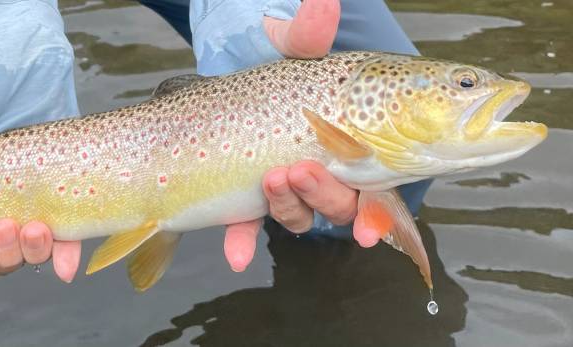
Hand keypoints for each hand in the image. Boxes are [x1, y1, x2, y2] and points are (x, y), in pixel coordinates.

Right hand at [0, 53, 80, 280]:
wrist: (24, 57)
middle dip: (3, 254)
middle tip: (9, 228)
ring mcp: (30, 197)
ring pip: (29, 247)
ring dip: (33, 251)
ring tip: (38, 229)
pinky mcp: (60, 189)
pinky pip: (66, 233)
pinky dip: (66, 254)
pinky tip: (68, 263)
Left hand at [224, 0, 381, 271]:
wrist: (230, 66)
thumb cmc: (276, 58)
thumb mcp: (291, 46)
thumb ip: (308, 36)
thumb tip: (322, 4)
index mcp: (356, 139)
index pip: (379, 185)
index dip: (377, 215)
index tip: (369, 233)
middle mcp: (329, 167)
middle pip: (341, 203)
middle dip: (325, 195)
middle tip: (302, 170)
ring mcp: (291, 180)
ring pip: (300, 214)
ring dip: (289, 207)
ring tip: (272, 178)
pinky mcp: (252, 189)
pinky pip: (251, 224)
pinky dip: (244, 239)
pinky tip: (236, 256)